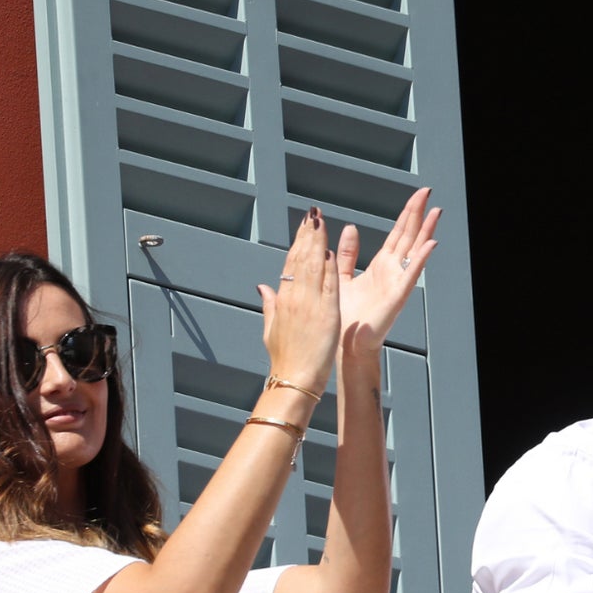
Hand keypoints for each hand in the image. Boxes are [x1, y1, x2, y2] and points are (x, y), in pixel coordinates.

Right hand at [256, 207, 339, 393]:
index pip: (291, 263)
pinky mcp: (325, 314)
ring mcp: (309, 305)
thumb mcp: (271, 328)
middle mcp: (294, 298)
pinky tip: (330, 250)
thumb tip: (262, 286)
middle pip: (301, 259)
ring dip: (317, 242)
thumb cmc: (285, 358)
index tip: (303, 225)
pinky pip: (328, 286)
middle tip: (312, 212)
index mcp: (283, 300)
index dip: (298, 242)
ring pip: (313, 266)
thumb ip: (269, 304)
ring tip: (320, 221)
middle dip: (307, 233)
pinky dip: (329, 268)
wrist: (293, 380)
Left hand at [335, 189, 440, 355]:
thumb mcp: (343, 275)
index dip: (408, 213)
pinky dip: (421, 259)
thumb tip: (350, 228)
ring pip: (414, 251)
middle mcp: (392, 271)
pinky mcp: (397, 296)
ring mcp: (397, 282)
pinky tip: (430, 245)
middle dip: (418, 214)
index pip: (398, 233)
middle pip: (409, 236)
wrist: (347, 344)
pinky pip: (411, 274)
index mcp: (381, 266)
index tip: (417, 196)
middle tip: (428, 193)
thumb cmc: (346, 316)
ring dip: (426, 231)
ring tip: (436, 212)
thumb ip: (349, 253)